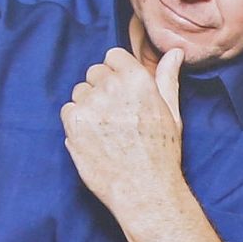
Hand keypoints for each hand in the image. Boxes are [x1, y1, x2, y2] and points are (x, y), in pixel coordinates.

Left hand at [61, 46, 183, 218]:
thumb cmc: (161, 152)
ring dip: (88, 104)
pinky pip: (68, 110)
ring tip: (105, 129)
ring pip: (80, 91)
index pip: (113, 56)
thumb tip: (174, 52)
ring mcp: (90, 105)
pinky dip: (76, 122)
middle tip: (116, 114)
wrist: (144, 189)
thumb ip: (167, 78)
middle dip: (102, 88)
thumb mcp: (172, 112)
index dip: (117, 72)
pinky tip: (93, 138)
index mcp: (137, 80)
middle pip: (94, 72)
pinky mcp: (73, 124)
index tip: (122, 91)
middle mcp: (112, 87)